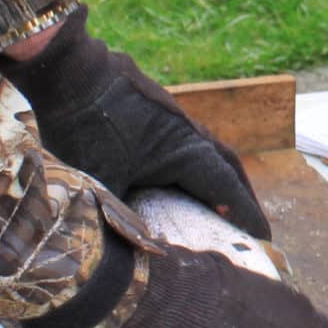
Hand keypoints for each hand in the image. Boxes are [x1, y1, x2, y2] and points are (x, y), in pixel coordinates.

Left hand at [0, 6, 269, 236]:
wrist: (62, 69)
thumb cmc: (80, 129)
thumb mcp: (100, 185)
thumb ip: (119, 221)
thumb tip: (132, 258)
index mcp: (184, 150)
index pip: (226, 189)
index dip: (246, 217)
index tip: (265, 240)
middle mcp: (186, 130)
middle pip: (227, 166)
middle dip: (240, 196)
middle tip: (250, 225)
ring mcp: (170, 115)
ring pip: (207, 148)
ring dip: (218, 176)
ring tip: (218, 202)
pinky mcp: (152, 106)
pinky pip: (186, 137)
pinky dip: (192, 160)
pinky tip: (174, 173)